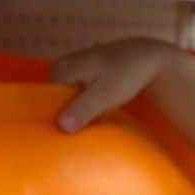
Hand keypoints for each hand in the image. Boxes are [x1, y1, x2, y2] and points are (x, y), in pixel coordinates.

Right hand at [50, 37, 171, 131]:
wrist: (149, 58)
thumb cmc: (128, 74)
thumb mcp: (106, 95)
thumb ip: (84, 109)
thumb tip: (61, 126)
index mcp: (61, 69)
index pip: (45, 100)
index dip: (54, 118)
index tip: (62, 136)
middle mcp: (61, 66)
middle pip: (55, 99)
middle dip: (65, 116)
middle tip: (77, 135)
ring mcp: (71, 69)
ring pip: (66, 98)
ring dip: (75, 112)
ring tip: (85, 127)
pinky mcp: (82, 73)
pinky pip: (75, 94)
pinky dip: (82, 105)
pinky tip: (92, 116)